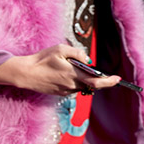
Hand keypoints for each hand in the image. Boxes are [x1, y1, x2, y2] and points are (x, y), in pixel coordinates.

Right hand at [0, 43, 120, 94]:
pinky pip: (72, 87)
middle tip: (81, 65)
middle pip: (90, 83)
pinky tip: (58, 73)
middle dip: (90, 75)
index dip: (109, 81)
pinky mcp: (60, 94)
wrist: (26, 74)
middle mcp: (72, 85)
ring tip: (63, 67)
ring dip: (79, 77)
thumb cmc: (42, 60)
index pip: (97, 82)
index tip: (117, 79)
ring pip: (81, 85)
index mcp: (73, 75)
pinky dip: (71, 80)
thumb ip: (77, 53)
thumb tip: (87, 60)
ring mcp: (66, 91)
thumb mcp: (60, 49)